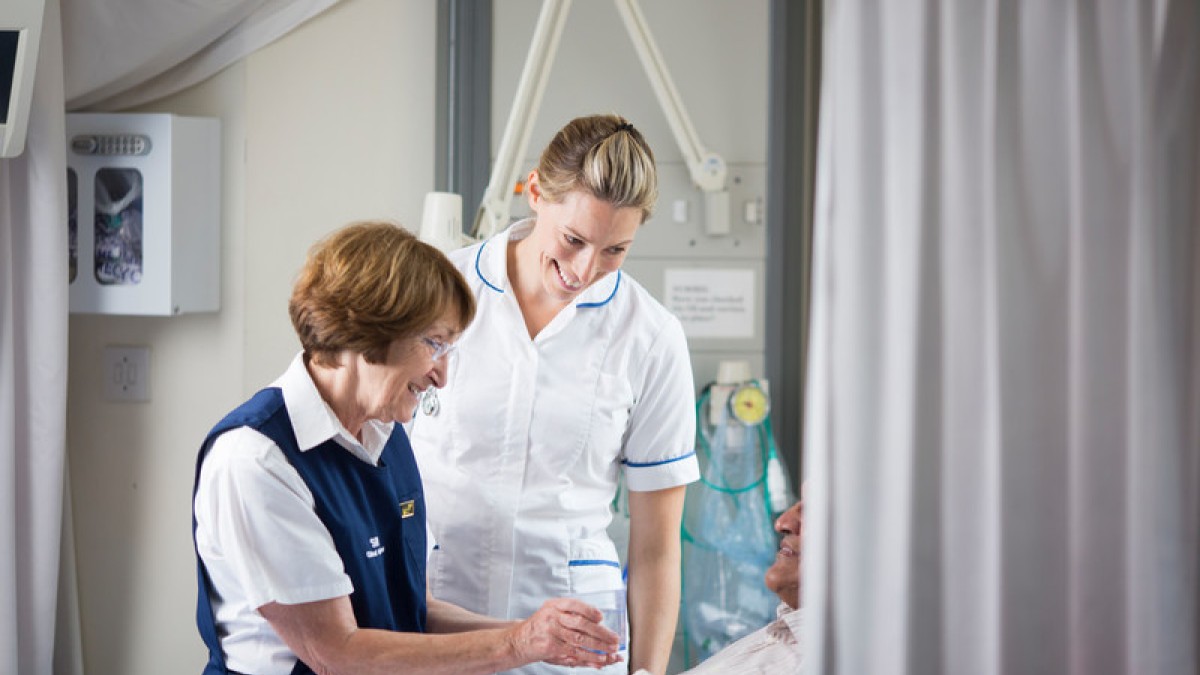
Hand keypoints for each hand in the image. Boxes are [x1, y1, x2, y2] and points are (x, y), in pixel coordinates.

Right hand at [505, 598, 622, 668]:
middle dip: (601, 632)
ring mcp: (551, 632)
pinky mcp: (550, 647)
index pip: (574, 605)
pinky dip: (588, 657)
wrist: (517, 641)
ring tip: (612, 650)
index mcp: (554, 605)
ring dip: (598, 646)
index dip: (589, 610)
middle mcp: (552, 617)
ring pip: (579, 639)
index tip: (601, 618)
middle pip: (580, 623)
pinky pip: (573, 652)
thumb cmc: (538, 627)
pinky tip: (599, 659)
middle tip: (615, 638)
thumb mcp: (550, 612)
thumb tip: (598, 619)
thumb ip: (571, 614)